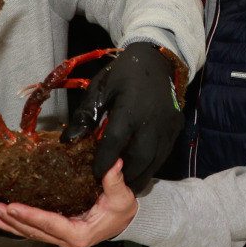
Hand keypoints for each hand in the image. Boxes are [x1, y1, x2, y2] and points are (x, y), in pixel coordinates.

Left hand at [0, 160, 136, 246]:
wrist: (127, 221)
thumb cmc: (122, 211)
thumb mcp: (121, 197)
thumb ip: (114, 180)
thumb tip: (112, 163)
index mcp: (80, 234)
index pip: (51, 224)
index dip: (31, 216)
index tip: (15, 207)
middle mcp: (68, 239)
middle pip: (36, 231)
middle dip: (15, 220)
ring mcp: (61, 238)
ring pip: (32, 232)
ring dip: (12, 224)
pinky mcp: (57, 233)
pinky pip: (35, 230)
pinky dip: (18, 225)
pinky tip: (5, 220)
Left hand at [62, 42, 183, 189]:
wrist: (156, 60)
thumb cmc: (124, 74)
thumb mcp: (99, 88)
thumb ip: (85, 115)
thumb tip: (68, 141)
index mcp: (130, 108)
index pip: (115, 142)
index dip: (104, 161)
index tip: (95, 174)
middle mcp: (152, 119)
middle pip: (140, 157)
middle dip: (126, 175)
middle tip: (113, 186)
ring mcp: (168, 124)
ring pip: (156, 159)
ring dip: (141, 174)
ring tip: (128, 184)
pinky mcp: (176, 127)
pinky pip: (165, 152)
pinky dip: (153, 164)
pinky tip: (141, 169)